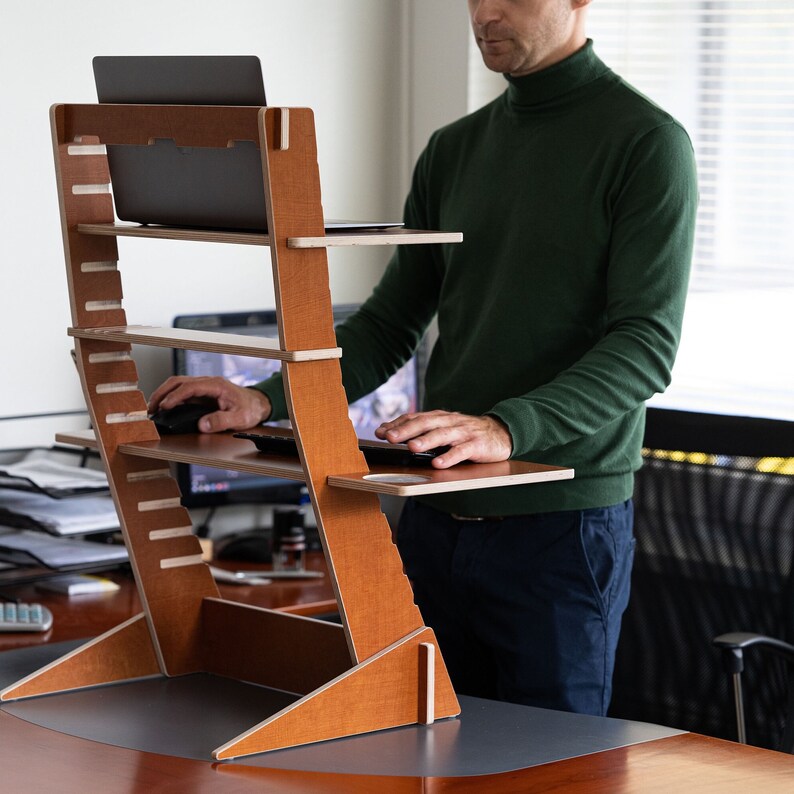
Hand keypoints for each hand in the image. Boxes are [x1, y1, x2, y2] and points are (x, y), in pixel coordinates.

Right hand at [147, 376, 271, 433]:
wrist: (258, 404)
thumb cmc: (250, 409)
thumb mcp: (239, 418)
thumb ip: (221, 421)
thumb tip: (202, 425)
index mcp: (217, 385)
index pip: (190, 387)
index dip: (175, 397)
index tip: (165, 407)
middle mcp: (208, 383)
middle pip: (179, 382)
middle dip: (162, 393)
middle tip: (150, 408)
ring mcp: (204, 387)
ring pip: (178, 385)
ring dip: (164, 394)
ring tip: (153, 408)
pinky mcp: (202, 393)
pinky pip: (182, 392)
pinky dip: (170, 397)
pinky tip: (164, 407)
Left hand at [375, 410, 512, 468]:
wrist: (501, 432)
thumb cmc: (467, 432)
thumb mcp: (445, 427)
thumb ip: (424, 430)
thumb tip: (393, 434)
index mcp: (440, 417)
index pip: (415, 418)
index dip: (397, 424)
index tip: (380, 432)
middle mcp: (450, 422)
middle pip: (425, 424)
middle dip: (406, 430)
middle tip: (389, 437)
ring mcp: (463, 433)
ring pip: (442, 435)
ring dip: (426, 441)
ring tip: (411, 447)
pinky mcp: (477, 445)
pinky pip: (462, 451)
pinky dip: (450, 457)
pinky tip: (439, 464)